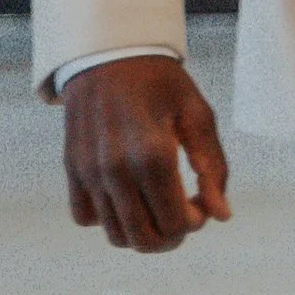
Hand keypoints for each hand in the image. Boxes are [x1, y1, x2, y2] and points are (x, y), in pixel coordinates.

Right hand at [61, 55, 231, 253]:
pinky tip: (127, 195)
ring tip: (156, 204)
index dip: (196, 223)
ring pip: (115, 234)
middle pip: (145, 240)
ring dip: (142, 230)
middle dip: (171, 237)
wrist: (109, 53)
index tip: (201, 201)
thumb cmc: (161, 83)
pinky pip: (84, 217)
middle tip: (183, 214)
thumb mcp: (198, 116)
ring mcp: (89, 171)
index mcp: (153, 155)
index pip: (176, 224)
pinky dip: (107, 217)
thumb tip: (221, 216)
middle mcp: (116, 169)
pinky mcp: (72, 168)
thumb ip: (213, 167)